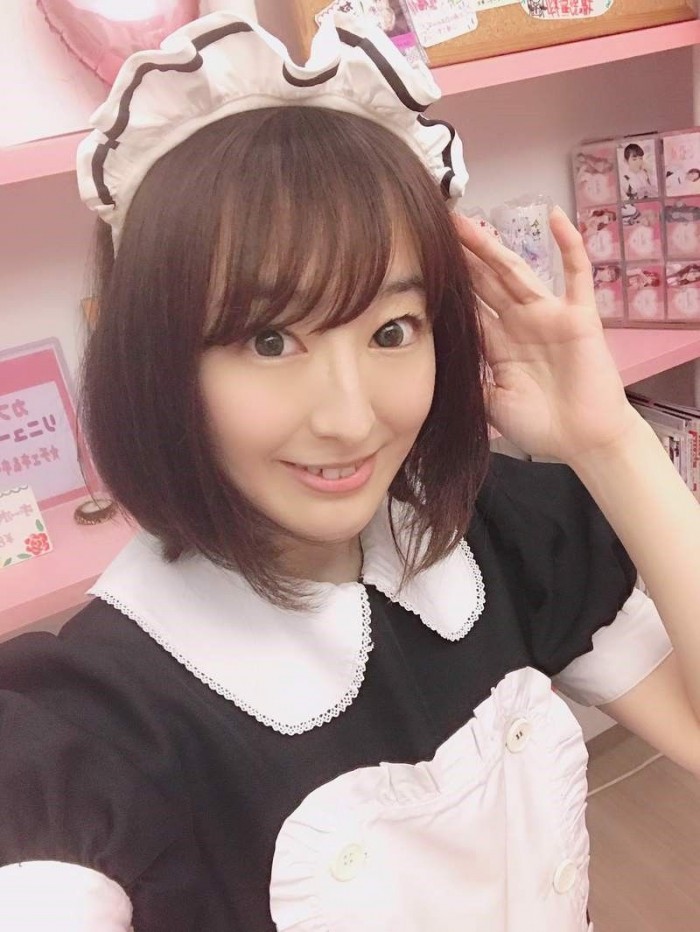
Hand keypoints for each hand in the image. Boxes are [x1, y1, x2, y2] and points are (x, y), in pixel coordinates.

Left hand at [455, 206, 640, 464]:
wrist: (582, 442)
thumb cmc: (538, 426)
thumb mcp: (488, 403)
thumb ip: (467, 378)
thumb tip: (432, 363)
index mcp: (496, 343)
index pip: (467, 304)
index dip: (447, 282)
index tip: (421, 259)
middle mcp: (519, 322)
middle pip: (484, 281)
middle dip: (461, 256)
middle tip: (435, 226)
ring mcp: (549, 316)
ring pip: (515, 272)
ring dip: (492, 247)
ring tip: (467, 222)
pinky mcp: (578, 317)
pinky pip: (576, 275)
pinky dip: (569, 245)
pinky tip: (556, 216)